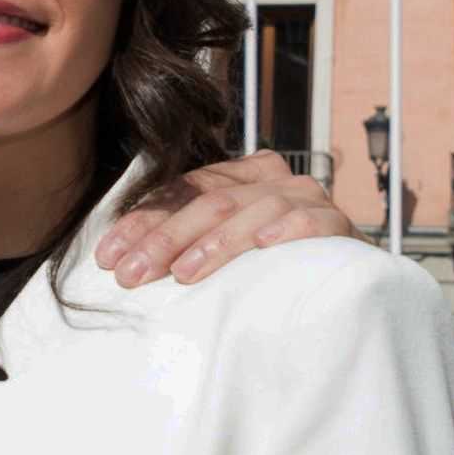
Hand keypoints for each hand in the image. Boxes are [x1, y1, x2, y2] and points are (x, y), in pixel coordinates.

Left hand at [90, 153, 352, 287]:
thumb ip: (183, 241)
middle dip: (165, 238)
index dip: (141, 223)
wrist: (345, 280)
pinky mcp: (339, 223)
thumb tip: (116, 259)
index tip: (108, 258)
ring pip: (252, 209)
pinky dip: (288, 229)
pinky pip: (312, 220)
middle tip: (132, 275)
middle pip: (209, 201)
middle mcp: (270, 177)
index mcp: (237, 174)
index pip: (181, 191)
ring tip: (184, 274)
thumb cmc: (271, 267)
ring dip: (215, 243)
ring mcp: (306, 196)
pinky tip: (265, 245)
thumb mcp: (220, 248)